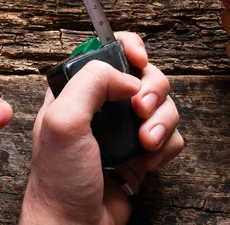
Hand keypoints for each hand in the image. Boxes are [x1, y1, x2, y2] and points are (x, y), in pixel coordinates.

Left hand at [19, 32, 182, 224]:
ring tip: (146, 143)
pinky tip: (148, 162)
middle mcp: (102, 106)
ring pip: (162, 104)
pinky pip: (170, 134)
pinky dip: (166, 145)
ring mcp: (123, 128)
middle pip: (144, 75)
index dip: (129, 48)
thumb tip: (128, 78)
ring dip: (161, 122)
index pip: (106, 51)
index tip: (140, 59)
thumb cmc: (60, 180)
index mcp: (76, 91)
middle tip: (141, 110)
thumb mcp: (62, 121)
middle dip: (151, 91)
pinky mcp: (142, 151)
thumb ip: (91, 83)